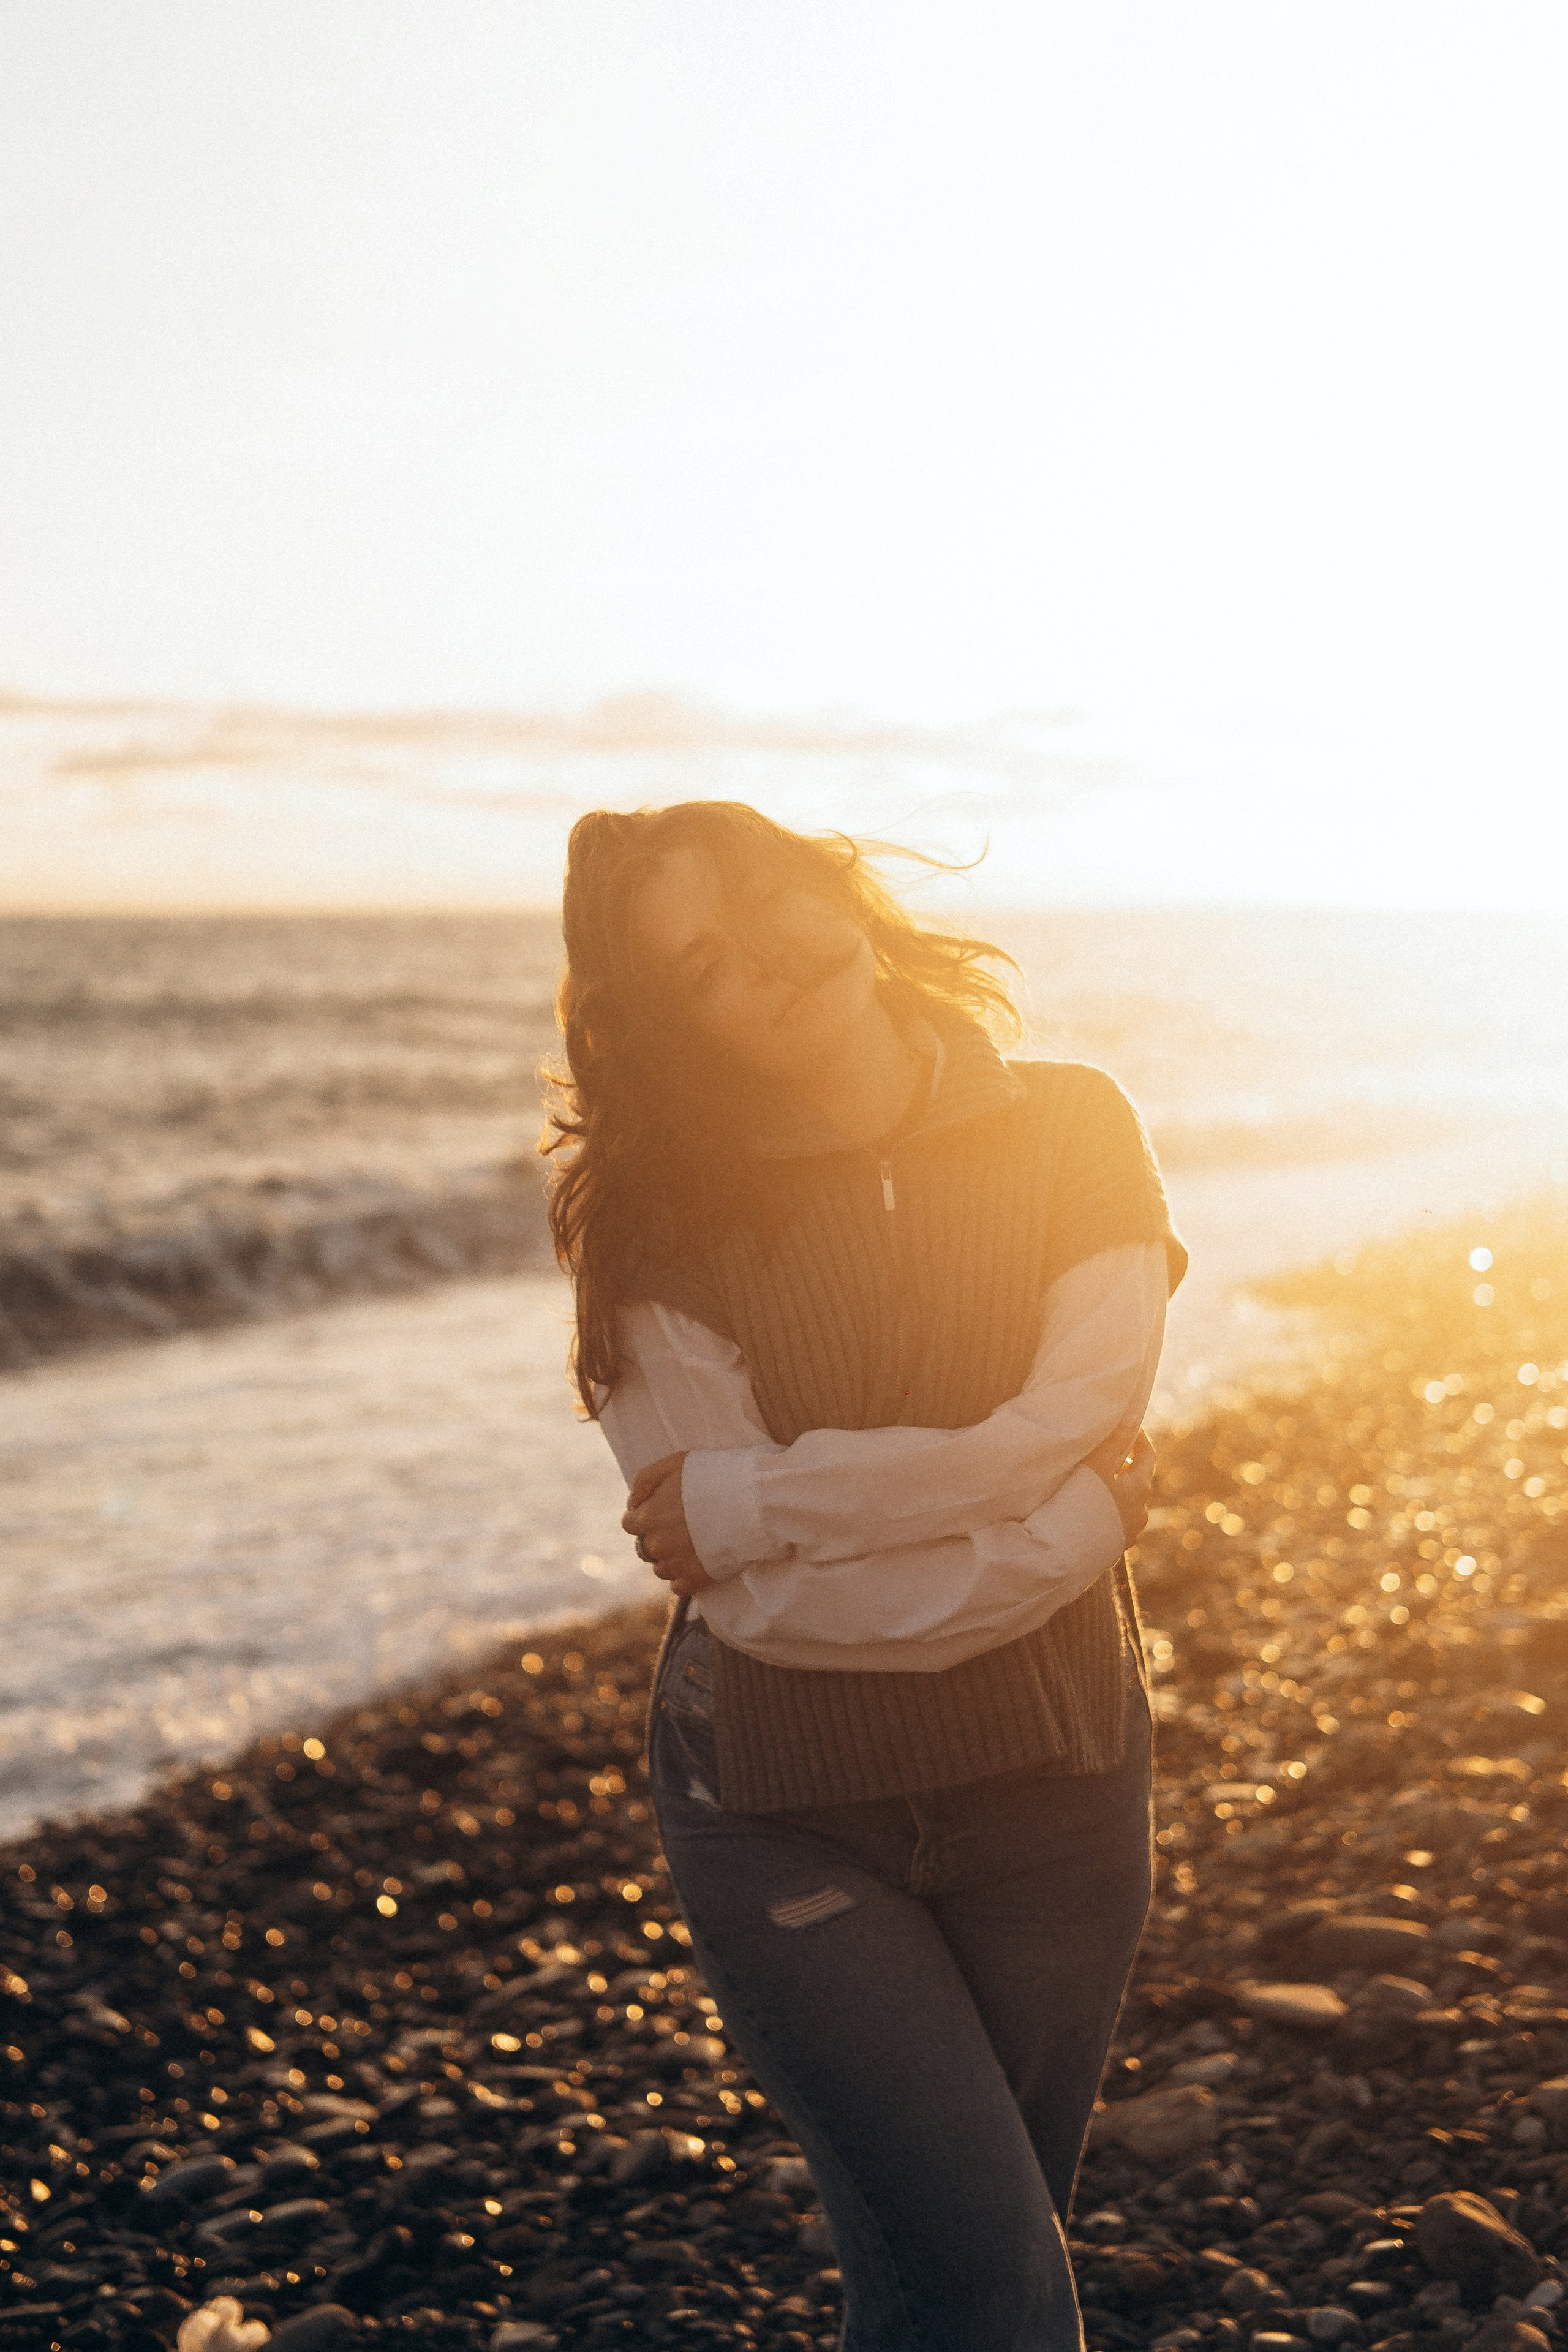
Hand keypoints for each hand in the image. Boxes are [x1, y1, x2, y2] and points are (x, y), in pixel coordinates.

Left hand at [622, 1451, 713, 1597]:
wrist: (750, 1501)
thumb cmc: (713, 1477)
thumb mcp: (674, 1463)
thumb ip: (644, 1480)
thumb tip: (631, 1503)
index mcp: (649, 1517)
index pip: (629, 1524)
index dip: (644, 1516)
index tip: (661, 1511)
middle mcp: (657, 1544)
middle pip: (645, 1547)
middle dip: (658, 1537)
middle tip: (681, 1526)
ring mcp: (675, 1564)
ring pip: (660, 1568)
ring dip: (670, 1558)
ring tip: (693, 1543)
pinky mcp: (695, 1579)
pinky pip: (677, 1586)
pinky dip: (685, 1576)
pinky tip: (699, 1560)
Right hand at [1085, 1426, 1155, 1547]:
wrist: (1063, 1556)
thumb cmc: (1078, 1506)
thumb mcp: (1095, 1467)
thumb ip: (1114, 1440)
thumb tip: (1131, 1414)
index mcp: (1139, 1489)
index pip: (1148, 1456)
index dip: (1139, 1438)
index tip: (1128, 1426)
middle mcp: (1140, 1512)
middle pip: (1138, 1479)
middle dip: (1125, 1462)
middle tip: (1108, 1449)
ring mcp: (1128, 1532)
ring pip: (1127, 1501)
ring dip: (1116, 1487)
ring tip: (1095, 1479)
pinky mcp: (1113, 1547)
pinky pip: (1115, 1520)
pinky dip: (1108, 1507)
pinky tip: (1090, 1507)